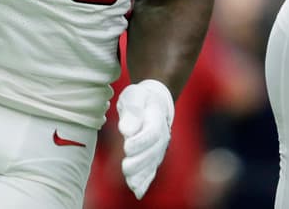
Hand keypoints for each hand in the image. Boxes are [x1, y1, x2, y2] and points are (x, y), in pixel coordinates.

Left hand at [116, 80, 174, 199]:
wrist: (154, 102)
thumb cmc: (140, 99)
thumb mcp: (134, 96)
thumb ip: (132, 110)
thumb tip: (127, 130)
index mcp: (157, 117)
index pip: (152, 132)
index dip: (141, 141)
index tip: (127, 147)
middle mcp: (162, 134)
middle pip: (153, 152)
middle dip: (140, 162)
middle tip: (126, 167)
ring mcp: (160, 147)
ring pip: (153, 164)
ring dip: (142, 175)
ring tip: (131, 184)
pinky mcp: (154, 157)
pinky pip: (151, 170)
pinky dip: (145, 181)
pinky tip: (137, 191)